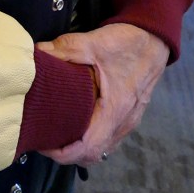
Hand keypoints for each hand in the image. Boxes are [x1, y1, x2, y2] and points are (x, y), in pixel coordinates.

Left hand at [36, 23, 168, 166]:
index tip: (43, 144)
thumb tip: (38, 52)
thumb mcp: (93, 42)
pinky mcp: (130, 114)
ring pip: (102, 147)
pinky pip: (109, 136)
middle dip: (67, 153)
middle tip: (45, 137)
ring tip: (58, 132)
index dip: (63, 153)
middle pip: (93, 154)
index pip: (88, 148)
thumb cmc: (128, 44)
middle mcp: (123, 122)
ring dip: (80, 147)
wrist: (155, 39)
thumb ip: (64, 48)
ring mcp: (128, 121)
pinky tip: (77, 123)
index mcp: (115, 110)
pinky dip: (91, 137)